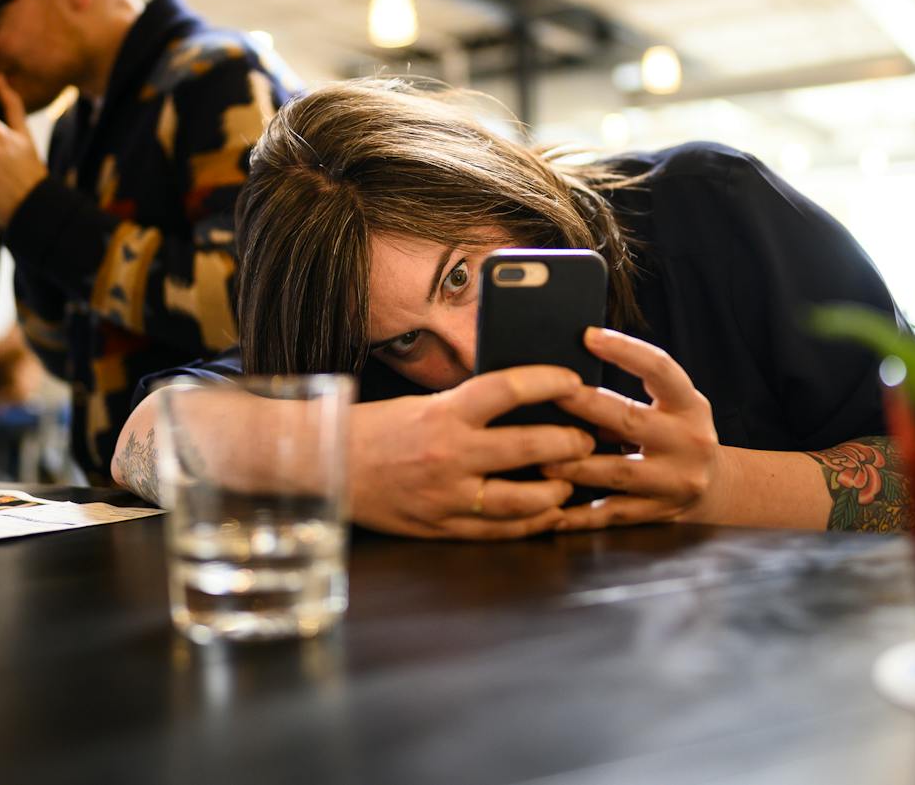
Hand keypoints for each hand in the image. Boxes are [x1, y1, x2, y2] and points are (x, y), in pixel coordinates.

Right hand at [347, 366, 595, 539]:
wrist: (326, 466)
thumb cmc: (374, 429)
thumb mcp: (421, 405)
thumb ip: (468, 408)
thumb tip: (522, 406)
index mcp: (443, 413)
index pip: (508, 388)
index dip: (549, 382)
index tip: (572, 381)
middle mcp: (448, 454)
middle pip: (528, 446)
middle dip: (569, 442)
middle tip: (588, 438)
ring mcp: (446, 496)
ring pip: (522, 500)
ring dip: (557, 490)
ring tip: (570, 481)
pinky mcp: (441, 527)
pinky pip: (498, 531)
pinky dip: (529, 524)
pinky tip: (547, 515)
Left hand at [542, 328, 733, 530]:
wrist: (718, 487)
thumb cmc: (677, 433)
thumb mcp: (671, 406)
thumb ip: (632, 391)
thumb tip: (564, 378)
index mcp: (689, 405)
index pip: (660, 369)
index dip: (625, 350)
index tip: (588, 335)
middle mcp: (688, 441)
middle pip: (630, 420)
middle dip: (586, 407)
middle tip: (549, 395)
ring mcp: (676, 480)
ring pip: (618, 472)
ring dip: (576, 466)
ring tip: (540, 460)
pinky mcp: (660, 512)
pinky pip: (613, 513)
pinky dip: (580, 516)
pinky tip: (551, 511)